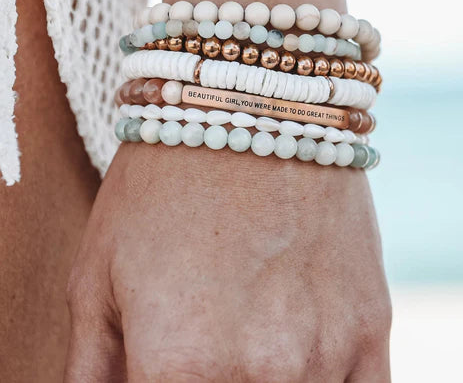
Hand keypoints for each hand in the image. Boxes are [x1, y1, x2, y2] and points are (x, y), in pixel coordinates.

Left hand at [65, 143, 390, 381]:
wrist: (252, 107)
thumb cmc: (163, 180)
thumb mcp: (96, 271)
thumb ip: (91, 366)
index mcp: (177, 367)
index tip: (164, 363)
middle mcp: (258, 375)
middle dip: (207, 379)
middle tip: (205, 338)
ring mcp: (323, 353)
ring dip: (266, 380)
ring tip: (247, 330)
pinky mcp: (372, 324)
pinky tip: (302, 361)